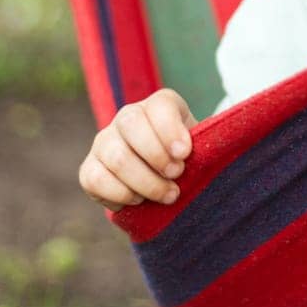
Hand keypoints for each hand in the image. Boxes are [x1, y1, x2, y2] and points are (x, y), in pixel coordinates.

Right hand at [78, 88, 197, 210]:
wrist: (167, 185)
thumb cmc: (191, 164)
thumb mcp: (205, 148)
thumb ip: (208, 145)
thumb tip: (216, 154)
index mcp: (160, 106)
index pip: (159, 106)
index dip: (170, 130)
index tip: (185, 155)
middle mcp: (128, 117)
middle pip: (131, 124)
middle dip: (156, 156)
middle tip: (177, 177)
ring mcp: (105, 142)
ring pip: (116, 156)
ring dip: (145, 182)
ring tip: (167, 195)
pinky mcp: (90, 168)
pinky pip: (95, 179)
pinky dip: (120, 194)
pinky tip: (139, 200)